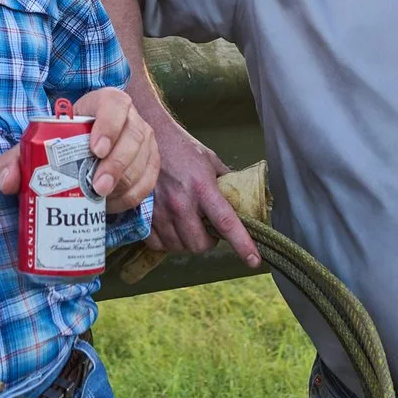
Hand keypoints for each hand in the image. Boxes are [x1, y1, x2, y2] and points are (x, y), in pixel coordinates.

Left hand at [0, 87, 158, 212]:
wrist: (75, 154)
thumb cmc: (56, 145)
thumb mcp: (31, 149)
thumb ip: (13, 161)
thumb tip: (8, 182)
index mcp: (104, 102)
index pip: (115, 104)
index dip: (110, 125)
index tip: (96, 150)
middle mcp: (130, 118)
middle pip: (135, 136)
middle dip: (118, 164)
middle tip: (98, 187)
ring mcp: (144, 141)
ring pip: (144, 161)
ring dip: (126, 183)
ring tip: (102, 200)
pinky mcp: (150, 163)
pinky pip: (148, 181)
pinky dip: (132, 196)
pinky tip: (112, 204)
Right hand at [144, 119, 260, 266]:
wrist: (147, 137)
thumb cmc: (181, 148)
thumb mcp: (210, 160)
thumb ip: (225, 181)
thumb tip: (243, 195)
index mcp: (203, 188)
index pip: (227, 223)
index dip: (243, 244)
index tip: (254, 260)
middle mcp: (181, 203)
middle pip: (200, 244)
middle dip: (208, 242)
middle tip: (207, 228)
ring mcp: (160, 211)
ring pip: (179, 246)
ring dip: (187, 241)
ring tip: (188, 225)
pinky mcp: (143, 215)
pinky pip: (158, 244)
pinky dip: (167, 242)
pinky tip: (171, 228)